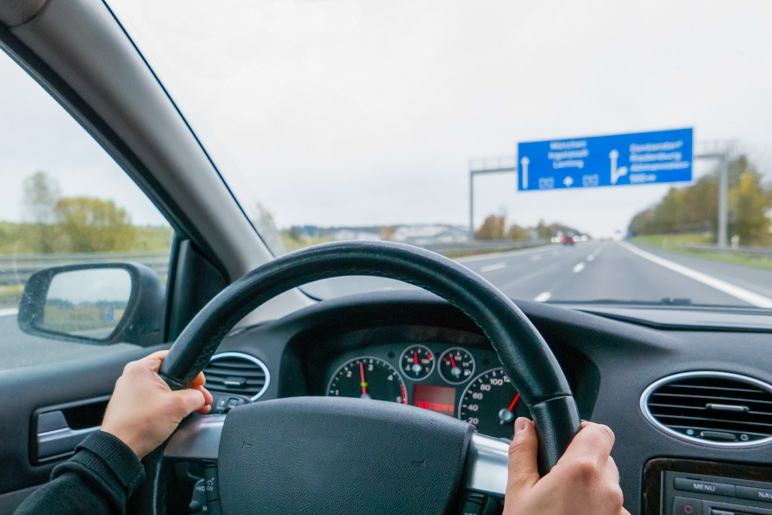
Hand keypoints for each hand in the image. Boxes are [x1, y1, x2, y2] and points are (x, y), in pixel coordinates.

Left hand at [101, 350, 212, 458]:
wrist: (119, 450)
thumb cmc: (139, 425)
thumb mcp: (178, 406)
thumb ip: (196, 397)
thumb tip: (201, 398)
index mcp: (140, 368)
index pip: (172, 357)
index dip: (191, 370)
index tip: (199, 383)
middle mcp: (131, 377)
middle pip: (169, 375)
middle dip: (188, 389)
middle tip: (199, 399)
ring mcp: (128, 393)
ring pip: (162, 390)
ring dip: (179, 400)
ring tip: (192, 410)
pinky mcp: (128, 407)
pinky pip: (152, 402)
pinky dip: (165, 407)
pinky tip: (176, 417)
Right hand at [504, 418, 628, 514]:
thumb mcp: (518, 492)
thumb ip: (523, 453)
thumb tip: (524, 427)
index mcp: (582, 471)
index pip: (599, 431)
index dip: (582, 430)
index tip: (566, 439)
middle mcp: (608, 491)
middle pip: (602, 459)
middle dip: (581, 464)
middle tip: (555, 481)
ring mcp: (618, 512)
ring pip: (607, 486)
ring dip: (589, 489)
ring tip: (562, 506)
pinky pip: (611, 508)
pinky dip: (596, 509)